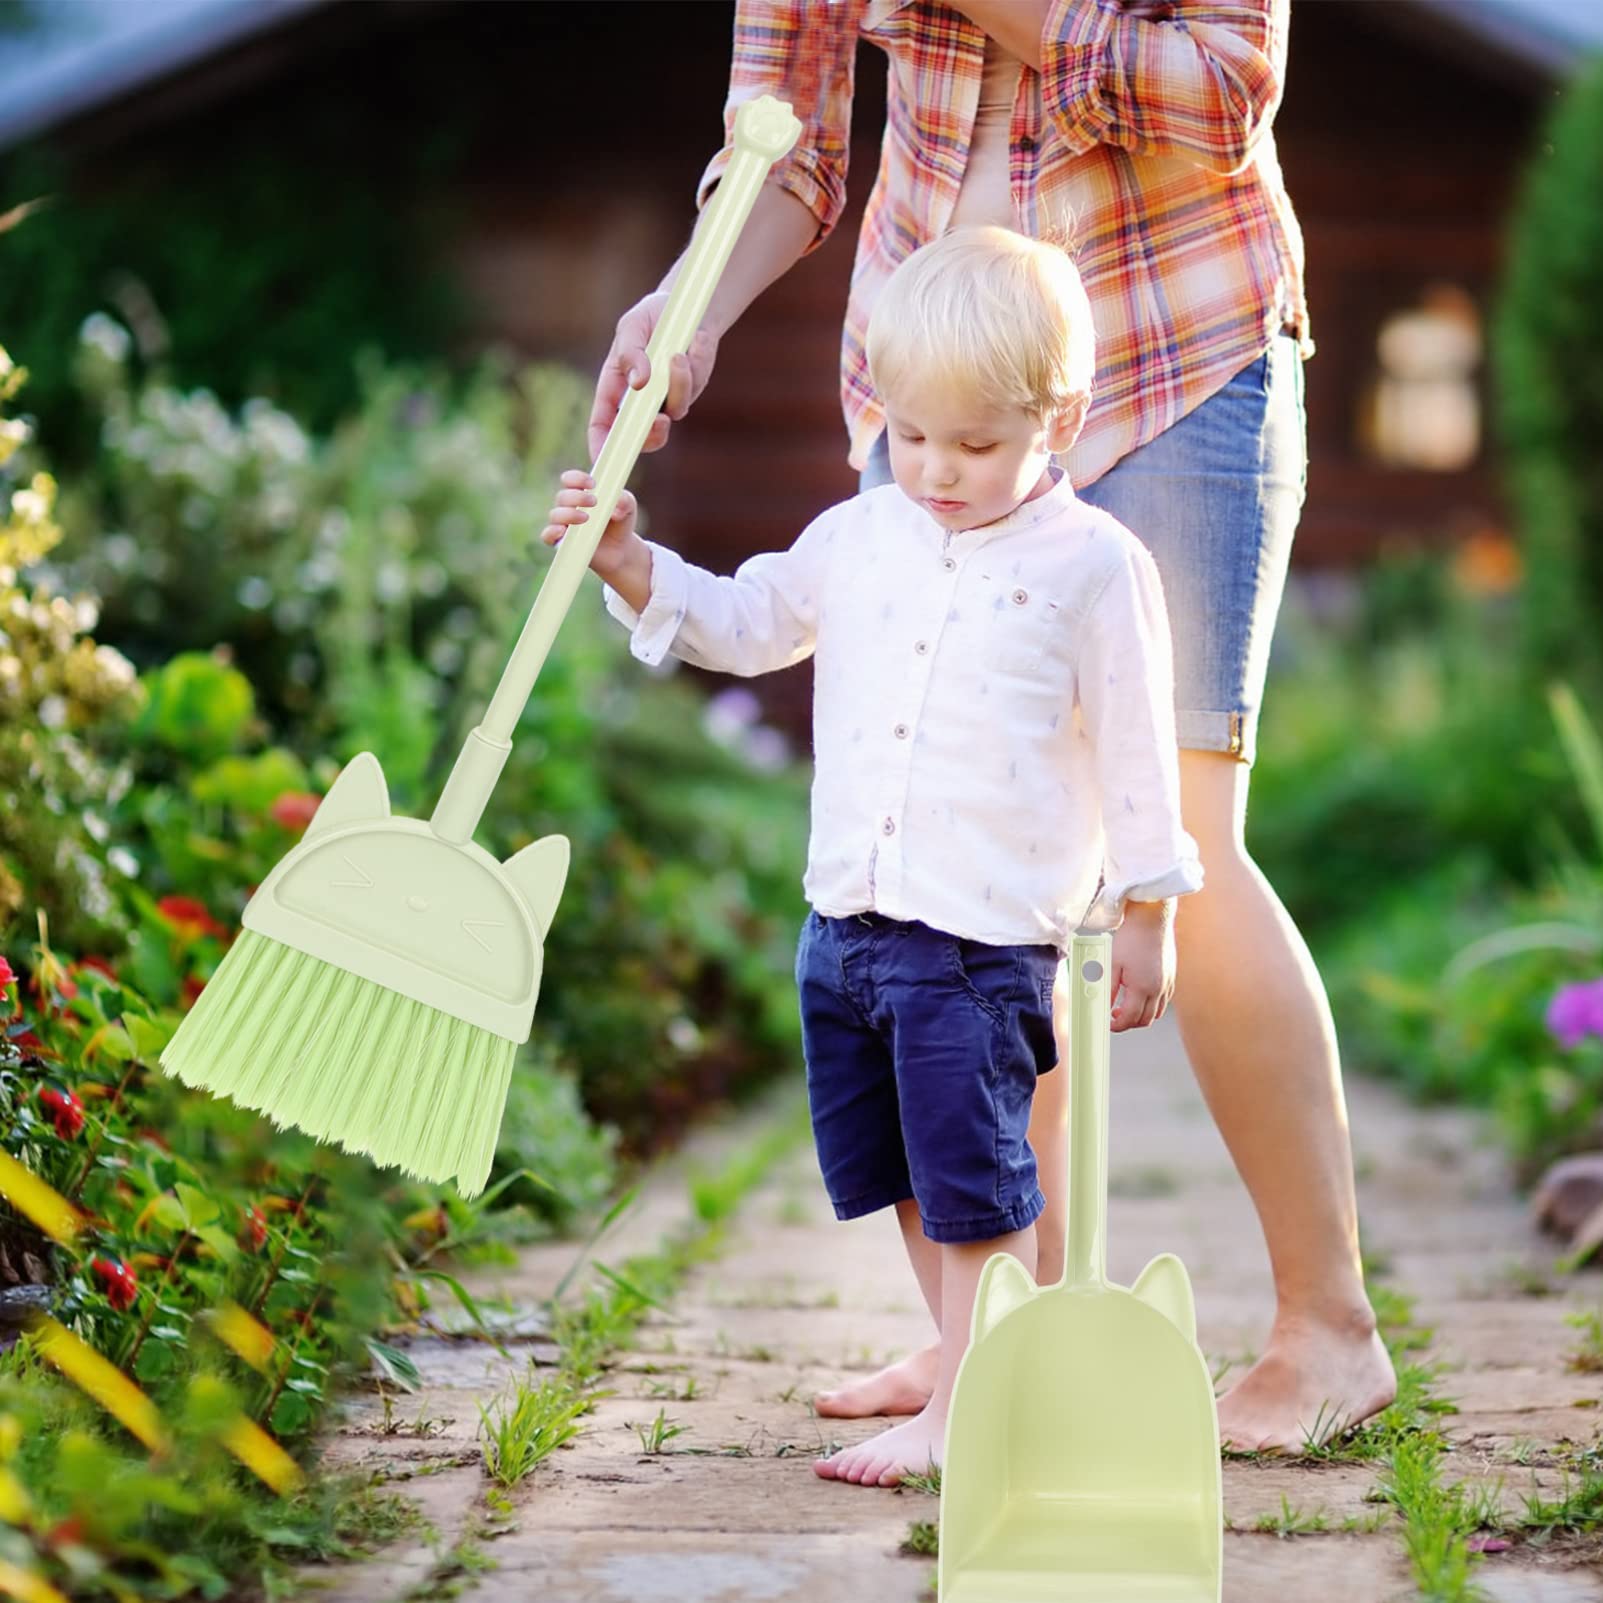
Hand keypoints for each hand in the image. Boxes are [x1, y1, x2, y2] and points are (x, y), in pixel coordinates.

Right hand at [539, 470, 637, 577]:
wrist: (621, 549)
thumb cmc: (620, 522)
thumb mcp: (628, 507)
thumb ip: (625, 499)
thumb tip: (616, 504)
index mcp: (581, 492)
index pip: (570, 479)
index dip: (577, 478)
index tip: (592, 483)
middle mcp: (569, 506)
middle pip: (562, 496)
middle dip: (576, 497)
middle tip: (594, 501)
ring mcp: (564, 524)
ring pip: (555, 515)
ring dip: (568, 514)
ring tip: (587, 518)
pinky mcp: (561, 543)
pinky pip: (548, 536)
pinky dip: (552, 532)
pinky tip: (563, 531)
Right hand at [588, 290, 720, 462]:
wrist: (684, 307)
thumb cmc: (649, 318)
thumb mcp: (631, 327)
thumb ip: (630, 353)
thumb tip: (639, 382)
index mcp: (614, 388)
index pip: (603, 425)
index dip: (602, 445)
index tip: (604, 458)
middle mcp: (639, 401)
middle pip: (642, 437)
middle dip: (652, 435)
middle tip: (660, 421)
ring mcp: (666, 399)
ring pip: (674, 410)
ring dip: (678, 384)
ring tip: (678, 354)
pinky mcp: (690, 389)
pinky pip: (693, 386)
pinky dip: (696, 361)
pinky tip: (697, 339)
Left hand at [1107, 899, 1175, 1031]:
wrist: (1151, 919)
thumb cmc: (1132, 937)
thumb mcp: (1112, 963)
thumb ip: (1107, 988)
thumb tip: (1101, 1006)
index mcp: (1142, 987)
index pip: (1130, 1018)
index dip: (1116, 1025)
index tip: (1107, 1022)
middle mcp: (1158, 989)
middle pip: (1145, 1020)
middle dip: (1128, 1023)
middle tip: (1114, 1017)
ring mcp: (1167, 984)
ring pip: (1156, 1013)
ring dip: (1141, 1016)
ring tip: (1125, 1007)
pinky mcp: (1171, 977)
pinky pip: (1163, 1001)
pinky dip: (1151, 1006)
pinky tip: (1139, 995)